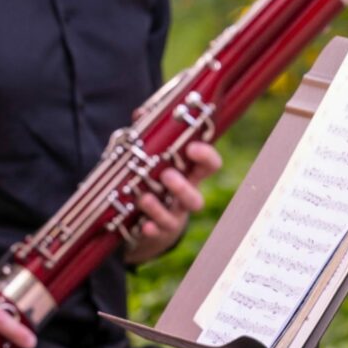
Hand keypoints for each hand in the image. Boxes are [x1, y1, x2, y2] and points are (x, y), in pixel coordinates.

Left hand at [123, 141, 222, 264]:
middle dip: (184, 187)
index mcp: (187, 173)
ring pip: (176, 217)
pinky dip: (150, 229)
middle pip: (196, 195)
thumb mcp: (148, 156)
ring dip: (161, 207)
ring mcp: (173, 215)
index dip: (205, 156)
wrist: (142, 219)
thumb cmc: (150, 179)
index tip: (192, 146)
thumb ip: (146, 135)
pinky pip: (157, 233)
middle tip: (166, 175)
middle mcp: (184, 195)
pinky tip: (142, 226)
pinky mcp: (158, 231)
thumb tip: (139, 114)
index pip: (208, 165)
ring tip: (144, 197)